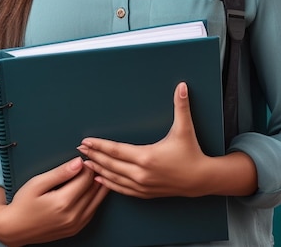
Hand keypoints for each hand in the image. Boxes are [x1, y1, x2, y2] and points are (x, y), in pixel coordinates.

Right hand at [0, 157, 108, 246]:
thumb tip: (78, 162)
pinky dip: (95, 197)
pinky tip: (91, 187)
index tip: (85, 155)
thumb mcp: (38, 183)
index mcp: (63, 203)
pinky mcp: (76, 229)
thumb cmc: (23, 204)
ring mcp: (75, 225)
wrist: (14, 229)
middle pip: (94, 187)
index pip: (86, 177)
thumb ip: (60, 172)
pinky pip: (93, 210)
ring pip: (97, 199)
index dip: (88, 164)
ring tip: (93, 171)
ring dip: (98, 184)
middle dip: (94, 171)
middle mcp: (73, 216)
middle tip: (90, 160)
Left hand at [77, 82, 212, 198]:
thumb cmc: (191, 153)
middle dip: (93, 156)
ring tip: (85, 164)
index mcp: (147, 157)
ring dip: (98, 170)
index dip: (99, 145)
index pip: (116, 150)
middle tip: (79, 150)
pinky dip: (109, 184)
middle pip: (110, 164)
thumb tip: (182, 86)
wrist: (201, 179)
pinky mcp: (145, 193)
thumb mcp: (185, 128)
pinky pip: (122, 190)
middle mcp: (141, 173)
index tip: (86, 141)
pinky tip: (100, 180)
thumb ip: (181, 106)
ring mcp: (142, 185)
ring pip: (114, 178)